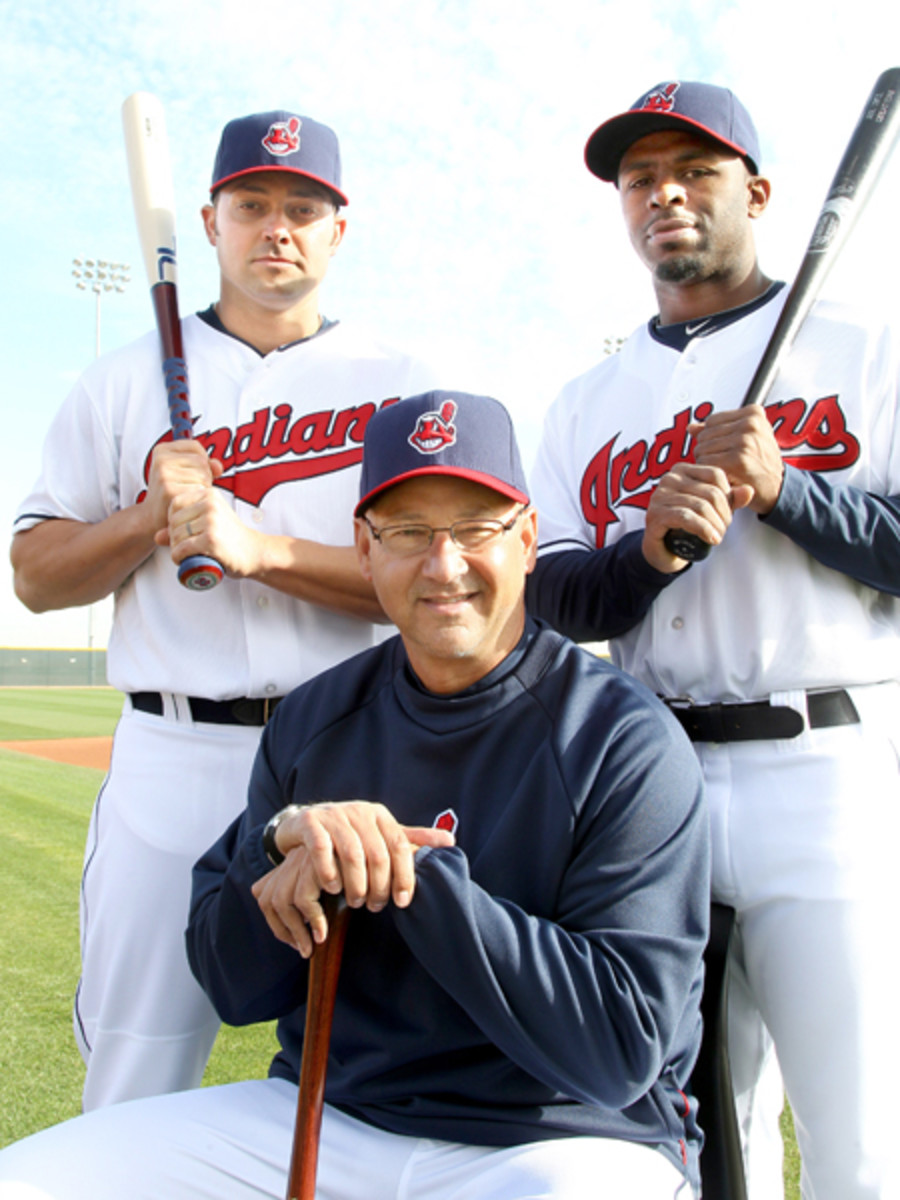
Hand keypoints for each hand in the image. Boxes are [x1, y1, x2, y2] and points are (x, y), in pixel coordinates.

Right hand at [143, 440, 219, 536]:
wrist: (153, 518)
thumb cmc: (173, 492)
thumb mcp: (185, 472)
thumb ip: (205, 464)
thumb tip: (218, 468)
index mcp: (162, 450)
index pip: (195, 446)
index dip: (201, 462)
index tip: (190, 475)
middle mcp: (160, 459)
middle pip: (201, 460)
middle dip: (203, 476)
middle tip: (188, 489)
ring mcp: (163, 474)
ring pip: (203, 475)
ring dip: (203, 488)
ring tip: (188, 496)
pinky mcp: (169, 490)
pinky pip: (199, 489)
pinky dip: (199, 498)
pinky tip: (188, 504)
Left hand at [159, 483, 262, 576]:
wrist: (255, 553)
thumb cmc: (230, 539)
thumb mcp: (208, 525)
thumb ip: (183, 526)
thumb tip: (156, 536)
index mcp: (209, 495)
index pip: (175, 503)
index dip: (173, 520)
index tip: (183, 532)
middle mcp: (210, 504)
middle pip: (173, 520)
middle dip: (173, 537)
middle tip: (184, 548)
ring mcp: (211, 521)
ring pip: (175, 535)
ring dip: (175, 549)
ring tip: (186, 555)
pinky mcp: (211, 540)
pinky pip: (181, 548)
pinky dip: (178, 558)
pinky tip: (184, 561)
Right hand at [251, 801, 455, 955]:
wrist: (307, 820)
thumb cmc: (351, 832)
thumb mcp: (382, 833)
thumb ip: (412, 839)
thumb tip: (451, 842)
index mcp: (380, 815)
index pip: (401, 846)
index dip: (405, 876)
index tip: (403, 901)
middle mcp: (360, 812)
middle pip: (378, 854)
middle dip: (379, 886)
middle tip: (376, 907)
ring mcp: (334, 816)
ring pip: (351, 854)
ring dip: (356, 884)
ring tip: (356, 902)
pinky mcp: (311, 823)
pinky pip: (322, 849)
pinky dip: (329, 871)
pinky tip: (332, 887)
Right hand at [643, 463, 750, 571]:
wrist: (662, 549)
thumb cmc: (687, 525)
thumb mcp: (713, 510)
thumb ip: (730, 500)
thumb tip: (750, 491)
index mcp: (683, 470)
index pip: (716, 474)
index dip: (728, 496)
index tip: (727, 515)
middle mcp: (669, 478)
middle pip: (710, 492)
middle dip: (724, 515)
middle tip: (723, 530)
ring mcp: (660, 496)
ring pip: (701, 506)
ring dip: (715, 525)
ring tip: (718, 536)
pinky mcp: (655, 514)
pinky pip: (686, 518)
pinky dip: (704, 529)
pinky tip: (712, 539)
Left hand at [689, 405, 783, 514]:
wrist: (777, 488)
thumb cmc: (760, 463)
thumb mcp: (745, 438)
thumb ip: (718, 429)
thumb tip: (691, 427)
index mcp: (754, 413)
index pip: (712, 421)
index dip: (712, 438)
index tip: (726, 449)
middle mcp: (750, 424)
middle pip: (705, 435)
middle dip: (708, 451)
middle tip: (726, 462)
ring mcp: (744, 441)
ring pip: (702, 449)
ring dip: (707, 463)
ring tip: (725, 469)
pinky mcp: (737, 460)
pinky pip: (705, 463)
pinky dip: (709, 473)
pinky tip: (723, 476)